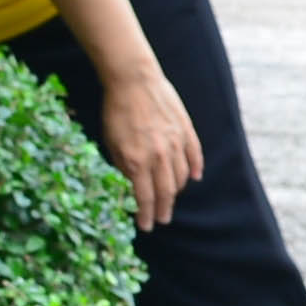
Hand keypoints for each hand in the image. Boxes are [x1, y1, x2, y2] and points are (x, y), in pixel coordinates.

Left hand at [97, 62, 205, 230]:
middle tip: (162, 220)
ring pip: (181, 176)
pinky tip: (194, 178)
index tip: (145, 226)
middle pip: (165, 192)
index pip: (144, 197)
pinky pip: (194, 156)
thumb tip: (132, 182)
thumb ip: (122, 164)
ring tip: (171, 198)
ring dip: (176, 191)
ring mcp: (175, 143)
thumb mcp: (110, 141)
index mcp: (136, 161)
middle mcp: (158, 156)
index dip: (145, 214)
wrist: (133, 79)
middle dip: (163, 210)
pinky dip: (195, 169)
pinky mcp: (185, 130)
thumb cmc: (116, 109)